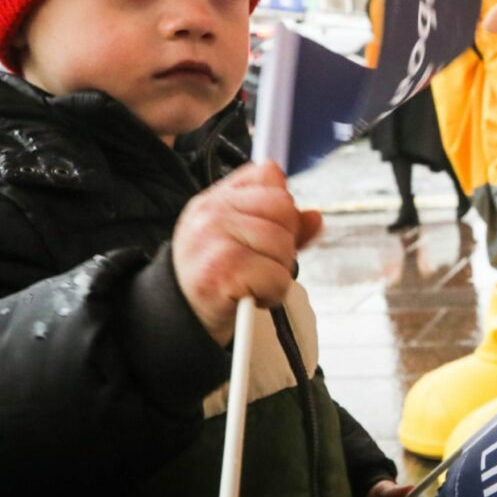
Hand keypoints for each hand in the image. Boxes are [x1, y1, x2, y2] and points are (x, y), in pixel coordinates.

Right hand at [173, 161, 324, 342]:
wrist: (180, 321)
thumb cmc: (216, 279)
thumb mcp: (241, 242)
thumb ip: (279, 226)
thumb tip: (315, 217)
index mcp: (215, 199)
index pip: (268, 175)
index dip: (281, 208)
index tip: (266, 235)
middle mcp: (211, 213)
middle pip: (284, 209)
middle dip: (284, 243)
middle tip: (261, 265)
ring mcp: (215, 240)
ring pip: (283, 244)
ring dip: (279, 272)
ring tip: (255, 282)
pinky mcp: (222, 271)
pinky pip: (277, 277)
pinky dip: (274, 294)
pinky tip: (253, 297)